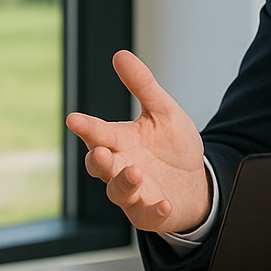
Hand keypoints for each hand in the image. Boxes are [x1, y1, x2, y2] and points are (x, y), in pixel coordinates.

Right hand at [65, 50, 210, 233]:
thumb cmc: (173, 146)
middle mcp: (120, 167)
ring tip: (136, 171)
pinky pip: (146, 215)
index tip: (73, 119)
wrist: (196, 180)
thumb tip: (120, 55)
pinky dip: (154, 210)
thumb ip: (142, 86)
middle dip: (99, 160)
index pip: (98, 133)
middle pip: (99, 166)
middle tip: (102, 152)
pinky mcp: (148, 213)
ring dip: (124, 182)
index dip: (86, 127)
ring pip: (118, 192)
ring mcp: (133, 193)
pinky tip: (164, 203)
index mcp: (120, 141)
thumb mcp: (163, 111)